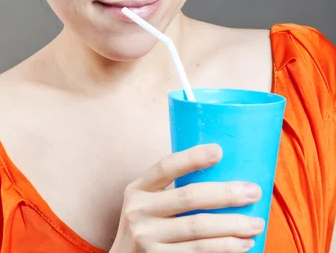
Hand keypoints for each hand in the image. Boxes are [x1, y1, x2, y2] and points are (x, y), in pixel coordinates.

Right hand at [110, 144, 264, 251]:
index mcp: (137, 189)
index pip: (166, 167)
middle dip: (226, 194)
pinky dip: (224, 248)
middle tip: (254, 192)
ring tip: (256, 223)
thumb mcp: (146, 203)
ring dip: (233, 226)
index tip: (219, 150)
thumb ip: (170, 190)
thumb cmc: (146, 227)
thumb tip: (220, 171)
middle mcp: (138, 212)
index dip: (192, 157)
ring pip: (199, 229)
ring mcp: (147, 239)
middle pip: (189, 197)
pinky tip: (241, 245)